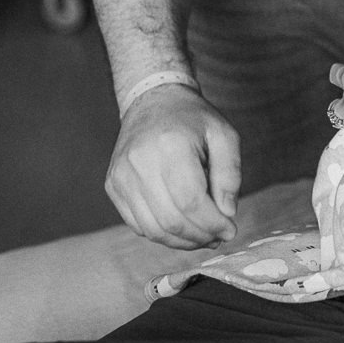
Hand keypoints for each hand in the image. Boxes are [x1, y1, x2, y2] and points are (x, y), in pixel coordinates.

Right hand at [105, 84, 240, 249]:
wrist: (154, 101)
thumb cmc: (193, 118)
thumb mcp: (224, 135)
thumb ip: (230, 174)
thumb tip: (227, 214)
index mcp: (170, 145)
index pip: (191, 201)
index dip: (212, 224)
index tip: (230, 230)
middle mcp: (140, 162)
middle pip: (171, 220)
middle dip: (200, 237)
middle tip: (219, 237)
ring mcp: (121, 176)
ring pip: (152, 229)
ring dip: (182, 241)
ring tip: (204, 237)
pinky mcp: (113, 186)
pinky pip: (138, 224)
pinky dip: (162, 234)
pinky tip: (182, 228)